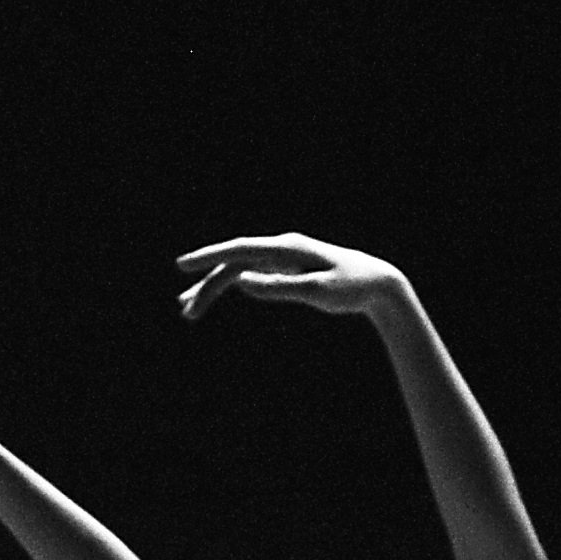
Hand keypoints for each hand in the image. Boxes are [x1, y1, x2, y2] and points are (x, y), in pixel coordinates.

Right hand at [174, 232, 407, 323]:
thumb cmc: (351, 287)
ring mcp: (281, 257)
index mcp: (286, 248)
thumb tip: (243, 282)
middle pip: (233, 263)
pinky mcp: (285, 268)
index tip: (183, 266)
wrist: (377, 283)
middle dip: (207, 285)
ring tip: (189, 310)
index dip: (209, 257)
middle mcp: (280, 248)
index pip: (239, 250)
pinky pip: (251, 275)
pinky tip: (215, 296)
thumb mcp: (317, 291)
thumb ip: (280, 286)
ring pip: (238, 270)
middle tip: (186, 311)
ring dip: (213, 288)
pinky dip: (231, 286)